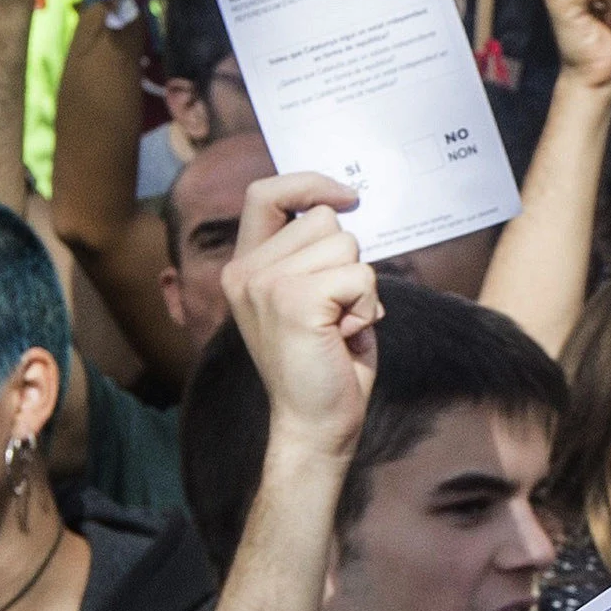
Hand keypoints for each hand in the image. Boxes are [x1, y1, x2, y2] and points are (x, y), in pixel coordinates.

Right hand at [225, 173, 379, 451]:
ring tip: (338, 327)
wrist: (313, 426)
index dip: (308, 184)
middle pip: (324, 220)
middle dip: (347, 261)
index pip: (265, 193)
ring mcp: (265, 284)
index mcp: (244, 267)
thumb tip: (341, 207)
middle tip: (336, 312)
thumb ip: (311, 255)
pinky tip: (344, 337)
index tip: (348, 198)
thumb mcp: (310, 298)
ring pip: (347, 246)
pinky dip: (367, 307)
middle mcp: (246, 271)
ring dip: (359, 288)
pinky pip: (360, 277)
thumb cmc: (323, 365)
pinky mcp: (294, 302)